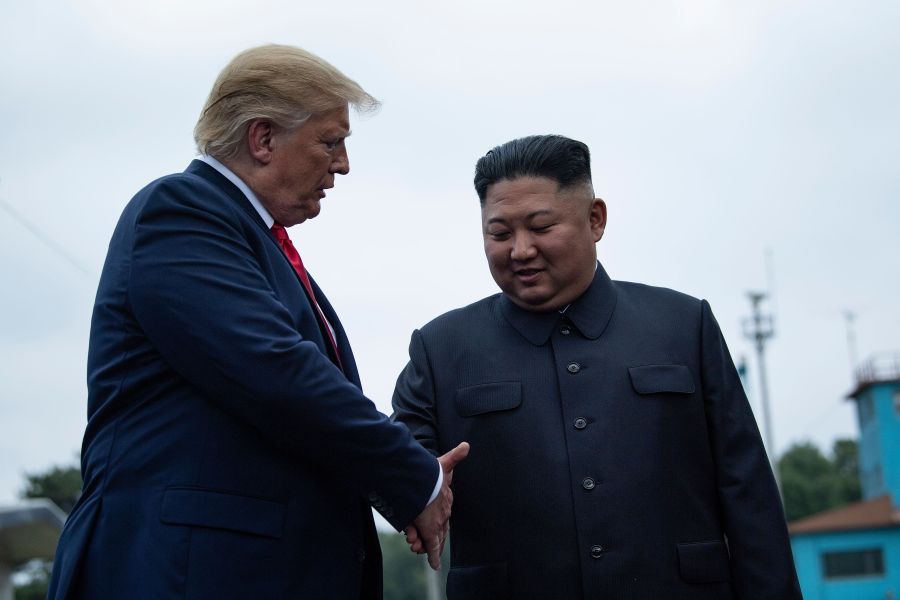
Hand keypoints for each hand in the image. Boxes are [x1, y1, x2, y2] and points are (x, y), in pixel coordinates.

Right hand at [406, 441, 469, 568]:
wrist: (425, 482)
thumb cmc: (431, 473)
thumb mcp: (443, 464)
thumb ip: (455, 457)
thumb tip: (467, 445)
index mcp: (445, 499)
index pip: (443, 515)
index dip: (436, 523)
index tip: (424, 526)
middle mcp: (441, 513)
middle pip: (437, 529)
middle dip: (426, 536)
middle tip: (416, 540)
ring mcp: (435, 522)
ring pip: (430, 538)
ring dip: (421, 542)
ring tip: (414, 543)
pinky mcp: (429, 530)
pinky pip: (432, 547)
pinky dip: (433, 556)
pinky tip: (434, 565)